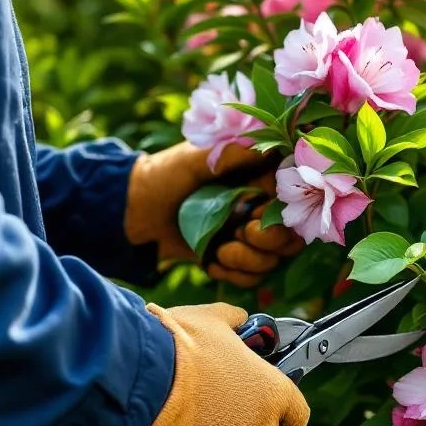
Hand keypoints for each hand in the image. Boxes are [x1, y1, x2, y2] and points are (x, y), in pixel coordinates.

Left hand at [125, 143, 302, 283]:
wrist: (133, 210)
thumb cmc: (165, 174)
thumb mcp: (198, 156)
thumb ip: (235, 153)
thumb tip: (271, 147)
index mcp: (258, 179)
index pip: (293, 202)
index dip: (281, 214)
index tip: (255, 213)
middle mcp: (258, 209)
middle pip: (291, 238)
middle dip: (269, 242)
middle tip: (240, 233)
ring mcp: (245, 236)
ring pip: (272, 261)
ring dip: (248, 261)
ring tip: (221, 249)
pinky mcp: (231, 259)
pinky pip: (251, 278)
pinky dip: (234, 275)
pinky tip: (213, 261)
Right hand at [139, 302, 310, 425]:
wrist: (147, 378)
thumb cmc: (181, 345)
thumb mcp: (212, 319)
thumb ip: (233, 320)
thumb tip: (240, 319)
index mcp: (274, 393)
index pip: (298, 416)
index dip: (285, 415)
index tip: (275, 414)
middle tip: (211, 408)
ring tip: (186, 425)